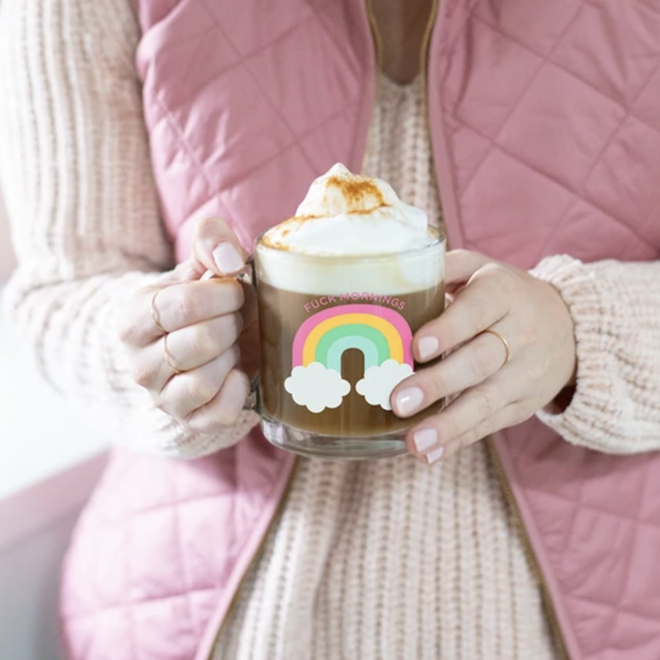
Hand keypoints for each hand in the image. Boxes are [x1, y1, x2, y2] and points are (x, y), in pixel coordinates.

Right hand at [117, 217, 257, 433]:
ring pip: (205, 379)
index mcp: (133, 319)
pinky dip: (238, 390)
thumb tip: (230, 259)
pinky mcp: (190, 421)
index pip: (179, 306)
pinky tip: (239, 371)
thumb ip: (211, 242)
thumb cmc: (200, 303)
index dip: (220, 296)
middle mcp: (138, 364)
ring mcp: (162, 397)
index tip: (235, 290)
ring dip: (232, 355)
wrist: (194, 343)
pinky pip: (219, 413)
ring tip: (232, 343)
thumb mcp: (199, 267)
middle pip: (199, 341)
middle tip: (235, 317)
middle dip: (230, 324)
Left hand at [391, 249, 576, 463]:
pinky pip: (490, 424)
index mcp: (504, 293)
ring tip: (414, 441)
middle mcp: (521, 335)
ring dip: (448, 424)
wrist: (569, 327)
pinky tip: (430, 454)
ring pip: (486, 401)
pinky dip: (459, 440)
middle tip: (398, 401)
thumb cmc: (505, 295)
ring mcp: (525, 375)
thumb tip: (394, 275)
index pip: (477, 310)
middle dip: (438, 384)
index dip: (449, 329)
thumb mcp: (482, 269)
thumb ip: (444, 268)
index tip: (418, 347)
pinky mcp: (523, 405)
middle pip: (479, 362)